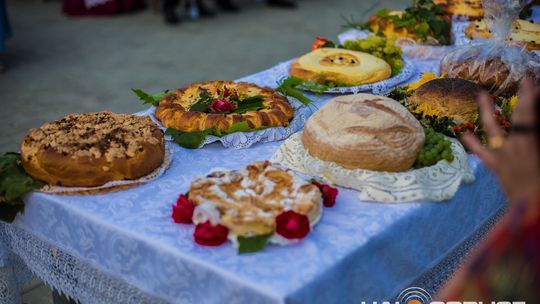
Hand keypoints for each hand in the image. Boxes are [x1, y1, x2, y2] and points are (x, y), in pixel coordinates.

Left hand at [461, 78, 539, 202]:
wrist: (532, 208)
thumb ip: (537, 139)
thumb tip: (531, 131)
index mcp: (532, 142)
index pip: (531, 114)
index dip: (530, 96)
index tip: (529, 81)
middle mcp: (518, 144)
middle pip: (520, 117)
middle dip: (524, 98)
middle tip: (523, 82)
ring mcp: (505, 155)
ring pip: (494, 129)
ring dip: (487, 111)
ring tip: (481, 95)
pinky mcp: (497, 166)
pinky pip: (482, 153)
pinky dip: (473, 143)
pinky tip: (463, 133)